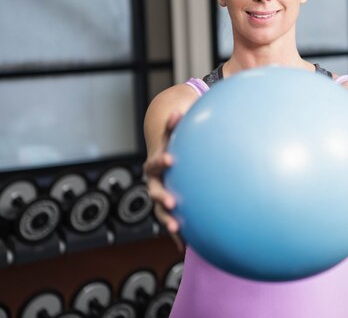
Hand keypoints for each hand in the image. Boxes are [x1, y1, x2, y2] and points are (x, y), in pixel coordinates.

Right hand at [143, 112, 184, 250]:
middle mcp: (154, 183)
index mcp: (155, 165)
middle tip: (172, 202)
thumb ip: (176, 124)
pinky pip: (173, 222)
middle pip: (154, 192)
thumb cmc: (174, 144)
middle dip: (162, 197)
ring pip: (161, 211)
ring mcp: (160, 197)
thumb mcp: (174, 133)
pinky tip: (185, 245)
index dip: (161, 161)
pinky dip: (178, 235)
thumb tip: (179, 110)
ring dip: (168, 220)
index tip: (171, 159)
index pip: (156, 163)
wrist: (167, 160)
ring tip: (178, 229)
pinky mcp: (169, 209)